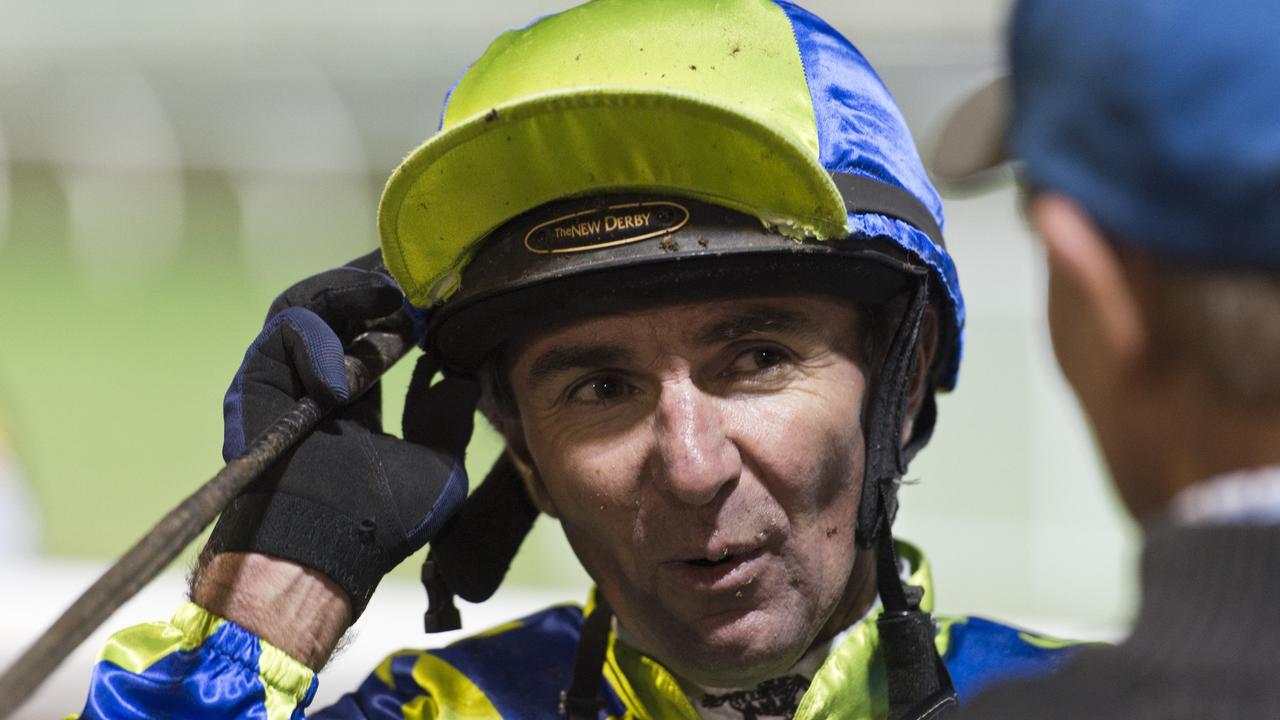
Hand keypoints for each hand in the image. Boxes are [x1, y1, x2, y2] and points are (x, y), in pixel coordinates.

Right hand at [205, 251, 477, 620]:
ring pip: (310, 302)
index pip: (376, 329)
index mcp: (358, 398)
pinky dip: (317, 341)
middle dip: (380, 282)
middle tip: (416, 274)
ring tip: (393, 297)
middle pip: (341, 304)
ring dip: (353, 293)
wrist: (323, 558)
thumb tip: (462, 375)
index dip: (404, 304)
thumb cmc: (380, 524)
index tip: (441, 289)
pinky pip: (284, 333)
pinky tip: (348, 371)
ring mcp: (286, 376)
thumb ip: (448, 417)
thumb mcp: (437, 464)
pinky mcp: (257, 380)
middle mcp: (318, 380)